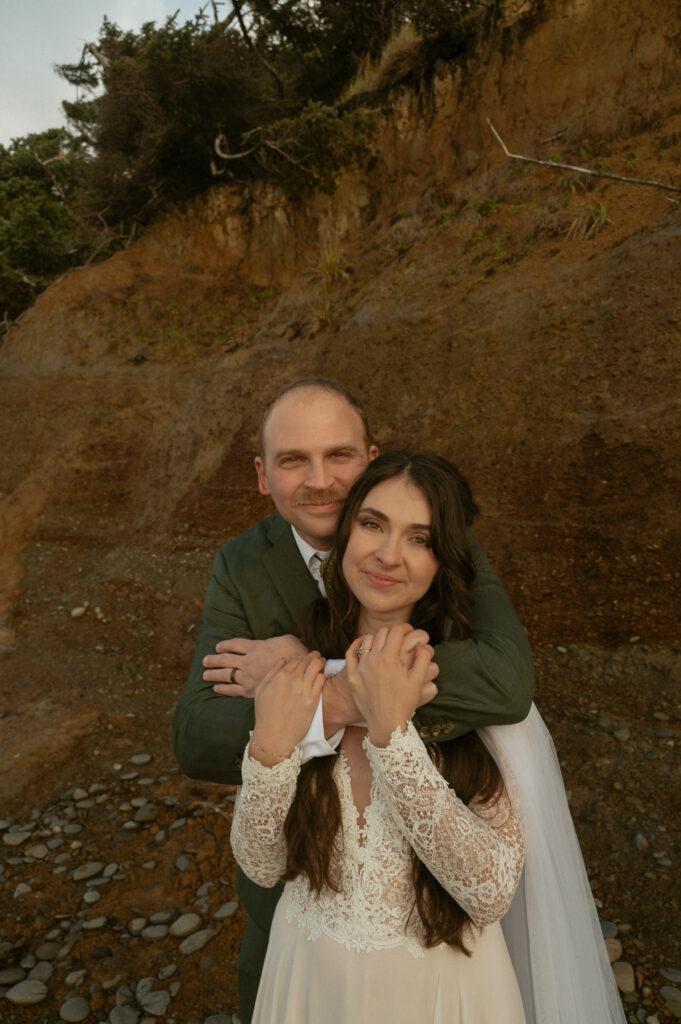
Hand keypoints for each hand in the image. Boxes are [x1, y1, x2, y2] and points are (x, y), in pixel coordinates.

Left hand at [203, 635, 307, 697]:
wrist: (299, 674)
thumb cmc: (296, 654)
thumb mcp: (286, 639)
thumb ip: (275, 641)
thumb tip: (274, 642)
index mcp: (256, 646)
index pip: (234, 644)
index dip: (225, 645)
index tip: (218, 647)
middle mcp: (248, 661)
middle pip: (225, 659)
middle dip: (213, 660)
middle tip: (205, 661)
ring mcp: (247, 676)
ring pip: (225, 674)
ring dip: (213, 674)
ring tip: (205, 674)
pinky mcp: (250, 690)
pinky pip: (232, 689)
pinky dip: (222, 688)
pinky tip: (216, 688)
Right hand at [250, 652, 325, 765]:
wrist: (274, 736)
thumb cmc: (265, 714)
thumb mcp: (261, 690)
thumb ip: (272, 672)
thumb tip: (283, 659)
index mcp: (280, 677)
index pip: (295, 658)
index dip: (301, 656)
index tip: (304, 657)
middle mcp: (293, 680)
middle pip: (307, 659)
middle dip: (313, 655)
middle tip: (316, 655)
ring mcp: (304, 689)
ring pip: (317, 666)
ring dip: (320, 662)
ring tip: (321, 662)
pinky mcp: (313, 700)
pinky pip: (321, 680)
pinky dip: (322, 675)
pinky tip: (321, 677)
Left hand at [346, 625, 435, 746]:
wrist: (386, 725)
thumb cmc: (404, 703)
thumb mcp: (418, 680)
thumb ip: (423, 658)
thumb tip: (421, 644)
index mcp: (389, 658)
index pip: (397, 631)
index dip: (406, 628)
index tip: (410, 632)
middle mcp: (372, 660)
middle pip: (382, 633)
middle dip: (393, 632)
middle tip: (400, 638)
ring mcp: (360, 668)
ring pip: (366, 640)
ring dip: (377, 638)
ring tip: (385, 643)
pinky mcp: (352, 676)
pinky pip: (350, 653)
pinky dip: (356, 645)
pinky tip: (363, 645)